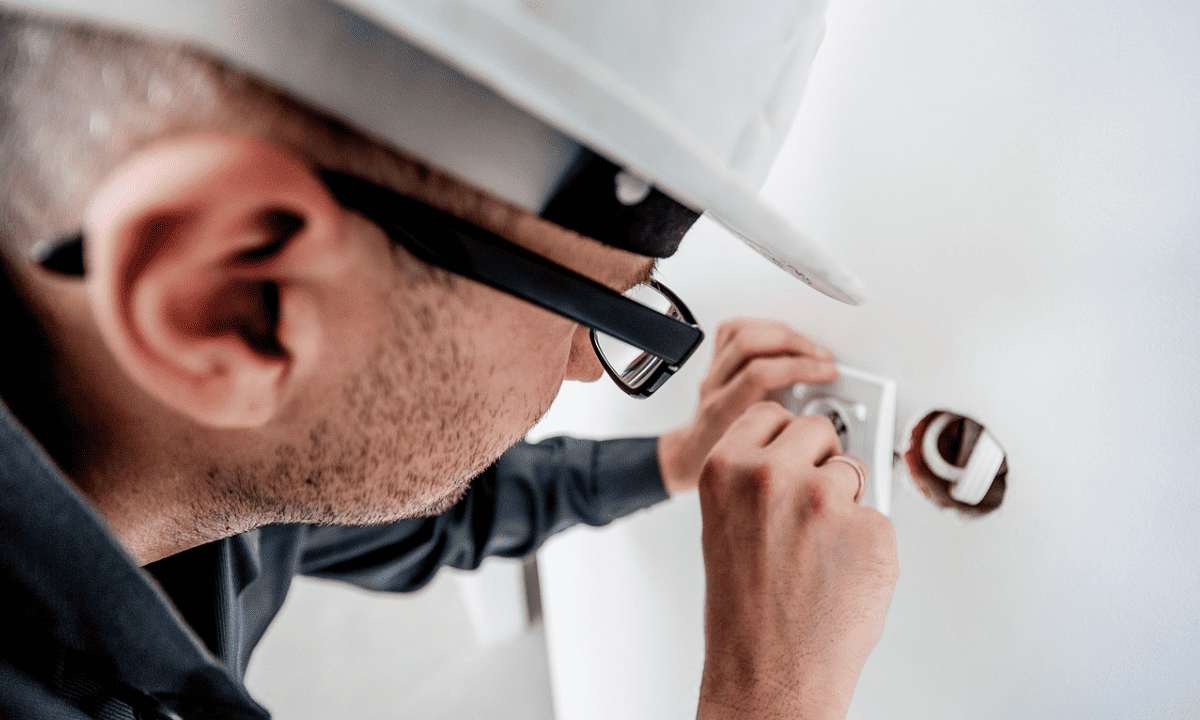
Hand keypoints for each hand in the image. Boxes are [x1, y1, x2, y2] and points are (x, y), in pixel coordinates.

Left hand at [659, 318, 836, 493]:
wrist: (695, 453)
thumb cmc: (725, 457)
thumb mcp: (761, 454)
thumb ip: (788, 435)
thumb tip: (829, 420)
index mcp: (723, 411)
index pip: (759, 374)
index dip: (799, 367)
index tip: (826, 372)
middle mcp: (714, 386)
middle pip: (749, 343)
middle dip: (794, 343)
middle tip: (821, 357)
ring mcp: (711, 370)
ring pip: (741, 331)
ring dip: (782, 332)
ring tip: (807, 346)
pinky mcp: (714, 358)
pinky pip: (734, 328)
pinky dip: (764, 327)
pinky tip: (782, 337)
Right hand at [696, 404, 898, 719]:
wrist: (769, 675)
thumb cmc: (744, 611)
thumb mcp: (723, 525)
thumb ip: (753, 479)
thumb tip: (800, 456)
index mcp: (727, 468)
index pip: (771, 413)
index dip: (785, 438)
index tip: (790, 452)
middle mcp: (773, 475)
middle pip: (818, 430)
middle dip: (819, 460)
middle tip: (808, 507)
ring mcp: (825, 500)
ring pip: (854, 470)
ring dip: (846, 502)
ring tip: (819, 551)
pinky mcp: (871, 530)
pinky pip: (878, 516)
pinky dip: (868, 543)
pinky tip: (841, 573)